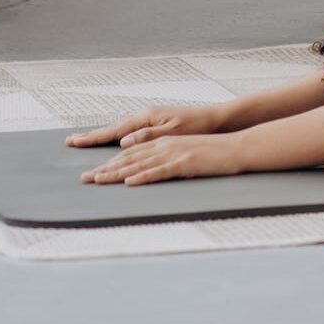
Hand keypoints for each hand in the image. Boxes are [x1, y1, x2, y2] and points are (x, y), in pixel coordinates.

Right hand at [65, 104, 230, 148]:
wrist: (216, 119)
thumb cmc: (197, 125)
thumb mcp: (173, 132)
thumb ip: (148, 136)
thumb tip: (123, 141)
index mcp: (146, 118)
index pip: (114, 130)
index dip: (93, 138)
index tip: (74, 142)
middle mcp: (145, 116)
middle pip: (113, 129)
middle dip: (93, 136)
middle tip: (71, 142)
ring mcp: (151, 119)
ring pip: (121, 130)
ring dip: (104, 137)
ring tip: (87, 141)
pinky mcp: (158, 124)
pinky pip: (131, 131)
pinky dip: (119, 135)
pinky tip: (116, 139)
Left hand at [79, 133, 246, 185]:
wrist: (238, 146)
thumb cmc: (215, 152)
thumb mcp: (188, 151)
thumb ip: (168, 157)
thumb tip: (150, 169)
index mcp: (165, 141)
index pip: (132, 153)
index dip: (111, 163)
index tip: (95, 173)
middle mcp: (166, 145)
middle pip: (129, 158)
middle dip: (105, 169)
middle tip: (85, 179)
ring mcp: (175, 153)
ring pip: (139, 164)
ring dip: (116, 173)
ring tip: (98, 181)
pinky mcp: (185, 162)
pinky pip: (160, 171)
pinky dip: (143, 176)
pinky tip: (130, 182)